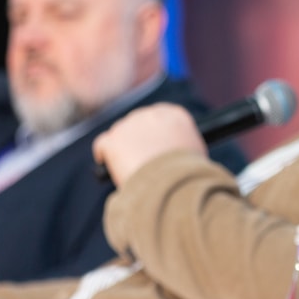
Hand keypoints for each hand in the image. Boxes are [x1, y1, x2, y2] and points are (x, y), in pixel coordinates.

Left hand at [92, 104, 207, 184]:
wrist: (172, 184)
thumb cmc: (188, 175)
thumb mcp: (195, 153)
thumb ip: (183, 144)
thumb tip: (176, 152)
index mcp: (174, 114)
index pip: (162, 116)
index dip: (157, 132)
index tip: (155, 144)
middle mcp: (151, 114)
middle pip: (139, 123)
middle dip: (139, 139)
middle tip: (142, 159)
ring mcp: (129, 126)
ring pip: (121, 134)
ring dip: (123, 147)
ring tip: (128, 167)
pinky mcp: (112, 140)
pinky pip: (103, 144)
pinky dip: (104, 153)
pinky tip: (105, 163)